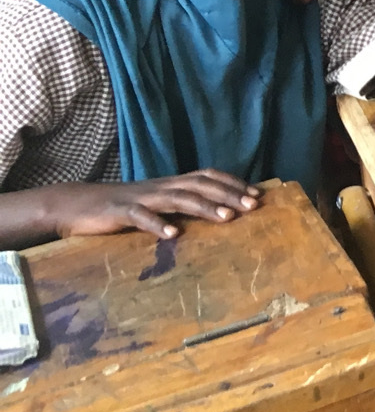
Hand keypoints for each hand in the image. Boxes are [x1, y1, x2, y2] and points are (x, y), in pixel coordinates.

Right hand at [37, 173, 260, 240]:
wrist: (79, 204)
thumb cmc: (125, 207)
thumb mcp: (158, 203)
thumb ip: (182, 205)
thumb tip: (216, 213)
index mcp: (172, 183)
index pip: (209, 176)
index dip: (233, 183)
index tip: (258, 195)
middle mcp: (162, 186)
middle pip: (201, 185)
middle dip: (229, 194)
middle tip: (254, 206)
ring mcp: (142, 197)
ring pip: (178, 198)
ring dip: (204, 207)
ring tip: (227, 218)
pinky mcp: (121, 211)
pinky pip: (142, 216)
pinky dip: (158, 224)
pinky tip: (173, 235)